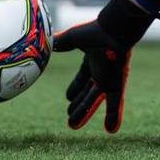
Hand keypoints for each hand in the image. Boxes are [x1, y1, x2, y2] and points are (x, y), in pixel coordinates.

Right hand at [52, 0, 156, 132]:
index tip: (68, 99)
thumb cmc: (95, 30)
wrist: (113, 30)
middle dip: (79, 105)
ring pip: (96, 100)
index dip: (75, 88)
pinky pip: (115, 103)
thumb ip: (59, 42)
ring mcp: (110, 78)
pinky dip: (114, 116)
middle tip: (70, 119)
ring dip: (85, 113)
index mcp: (93, 59)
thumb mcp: (72, 38)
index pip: (83, 78)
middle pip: (88, 92)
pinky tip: (111, 130)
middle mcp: (102, 70)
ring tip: (72, 126)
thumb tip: (41, 42)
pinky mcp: (117, 84)